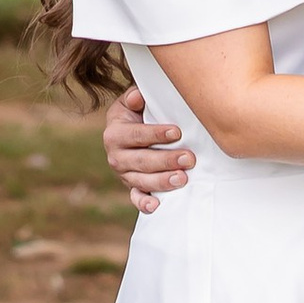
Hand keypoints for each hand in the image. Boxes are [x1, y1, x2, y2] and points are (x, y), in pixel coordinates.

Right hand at [103, 84, 194, 211]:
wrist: (133, 128)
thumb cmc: (139, 111)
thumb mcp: (134, 101)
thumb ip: (134, 97)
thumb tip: (137, 97)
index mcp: (114, 133)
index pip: (136, 135)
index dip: (156, 134)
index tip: (177, 132)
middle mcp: (115, 156)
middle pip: (141, 160)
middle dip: (166, 160)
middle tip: (189, 158)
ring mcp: (124, 174)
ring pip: (141, 180)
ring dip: (162, 181)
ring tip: (183, 178)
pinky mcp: (132, 187)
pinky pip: (136, 197)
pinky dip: (144, 203)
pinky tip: (157, 205)